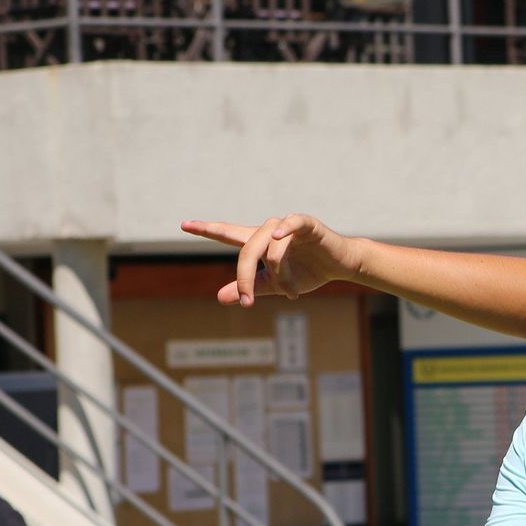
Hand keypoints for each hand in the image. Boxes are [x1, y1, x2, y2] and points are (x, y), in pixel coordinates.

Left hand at [180, 214, 357, 306]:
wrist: (341, 265)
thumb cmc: (309, 271)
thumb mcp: (275, 284)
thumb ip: (250, 287)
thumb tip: (220, 297)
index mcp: (260, 243)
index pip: (229, 233)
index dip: (207, 229)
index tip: (184, 225)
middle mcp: (269, 231)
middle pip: (247, 249)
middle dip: (243, 276)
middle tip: (247, 301)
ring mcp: (288, 227)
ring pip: (270, 248)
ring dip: (279, 274)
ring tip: (291, 293)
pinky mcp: (308, 225)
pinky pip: (291, 223)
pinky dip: (284, 229)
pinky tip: (277, 237)